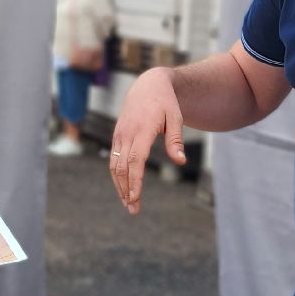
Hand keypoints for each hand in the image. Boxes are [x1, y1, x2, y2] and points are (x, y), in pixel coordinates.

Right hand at [107, 67, 185, 214]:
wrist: (147, 85)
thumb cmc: (166, 103)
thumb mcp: (176, 118)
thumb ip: (176, 140)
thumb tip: (181, 162)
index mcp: (142, 129)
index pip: (135, 160)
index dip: (135, 180)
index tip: (136, 198)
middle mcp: (127, 134)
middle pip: (122, 167)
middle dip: (126, 190)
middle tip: (133, 210)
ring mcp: (119, 135)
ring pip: (114, 166)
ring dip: (120, 187)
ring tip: (128, 204)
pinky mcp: (117, 137)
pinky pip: (114, 160)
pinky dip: (117, 177)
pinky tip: (124, 189)